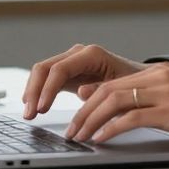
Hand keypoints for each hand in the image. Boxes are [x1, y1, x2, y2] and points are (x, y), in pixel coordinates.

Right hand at [22, 44, 161, 119]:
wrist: (139, 82)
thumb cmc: (133, 85)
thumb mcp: (122, 89)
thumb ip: (102, 90)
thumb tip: (81, 91)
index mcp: (92, 55)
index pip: (60, 69)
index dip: (48, 89)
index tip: (42, 108)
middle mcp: (78, 54)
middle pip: (45, 68)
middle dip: (34, 91)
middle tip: (30, 115)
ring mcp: (72, 61)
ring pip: (42, 72)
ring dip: (33, 92)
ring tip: (29, 114)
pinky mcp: (69, 72)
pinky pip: (47, 79)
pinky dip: (38, 91)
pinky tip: (33, 105)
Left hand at [64, 65, 168, 147]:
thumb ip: (150, 102)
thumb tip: (120, 109)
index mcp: (159, 74)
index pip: (113, 84)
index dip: (90, 101)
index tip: (77, 117)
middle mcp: (159, 78)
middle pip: (108, 90)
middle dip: (84, 112)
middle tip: (71, 130)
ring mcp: (165, 93)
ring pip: (114, 101)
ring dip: (91, 120)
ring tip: (80, 136)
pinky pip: (132, 117)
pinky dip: (111, 129)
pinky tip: (101, 139)